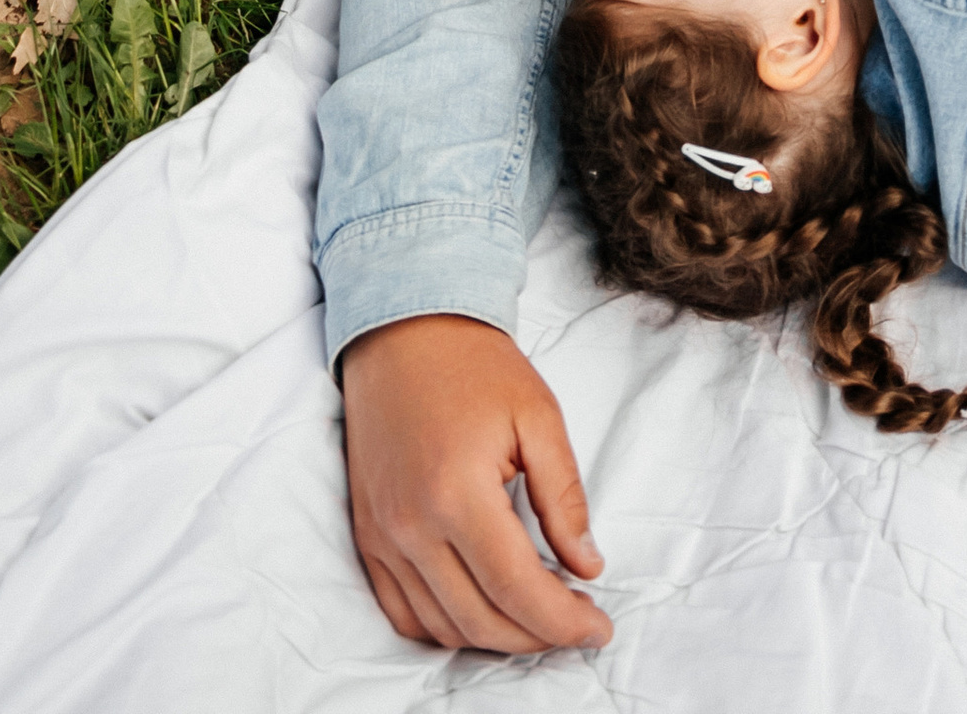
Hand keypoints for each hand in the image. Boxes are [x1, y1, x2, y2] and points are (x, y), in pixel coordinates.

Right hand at [340, 315, 607, 653]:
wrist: (403, 330)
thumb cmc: (475, 365)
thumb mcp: (539, 415)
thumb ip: (564, 497)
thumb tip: (587, 566)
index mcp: (457, 493)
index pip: (516, 588)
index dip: (562, 621)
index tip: (599, 629)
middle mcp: (410, 526)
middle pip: (481, 618)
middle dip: (538, 635)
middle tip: (578, 622)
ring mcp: (382, 536)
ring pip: (443, 625)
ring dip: (496, 637)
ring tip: (538, 616)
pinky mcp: (367, 535)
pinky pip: (403, 612)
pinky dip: (446, 627)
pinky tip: (484, 611)